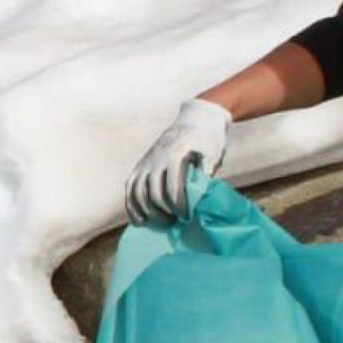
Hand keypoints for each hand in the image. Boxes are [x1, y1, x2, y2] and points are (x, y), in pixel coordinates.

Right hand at [126, 98, 234, 224]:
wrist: (197, 120)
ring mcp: (146, 162)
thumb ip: (203, 180)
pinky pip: (130, 189)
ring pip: (138, 194)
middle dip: (163, 213)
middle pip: (153, 194)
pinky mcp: (140, 166)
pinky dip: (132, 207)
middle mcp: (156, 159)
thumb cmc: (208, 142)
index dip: (178, 206)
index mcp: (176, 156)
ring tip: (162, 222)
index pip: (172, 187)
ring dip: (148, 212)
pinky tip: (139, 221)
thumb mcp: (212, 159)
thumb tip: (196, 207)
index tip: (186, 216)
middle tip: (175, 222)